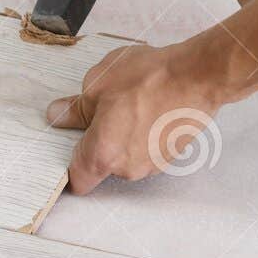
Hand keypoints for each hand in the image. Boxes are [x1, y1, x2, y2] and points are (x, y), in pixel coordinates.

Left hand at [45, 42, 220, 194]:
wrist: (198, 77)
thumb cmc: (149, 78)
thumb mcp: (98, 84)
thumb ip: (75, 108)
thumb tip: (59, 115)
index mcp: (102, 155)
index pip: (78, 181)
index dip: (71, 166)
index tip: (72, 148)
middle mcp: (127, 169)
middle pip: (104, 164)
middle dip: (101, 140)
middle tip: (106, 109)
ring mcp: (152, 165)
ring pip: (128, 156)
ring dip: (126, 137)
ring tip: (135, 104)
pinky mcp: (172, 155)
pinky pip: (149, 150)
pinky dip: (147, 135)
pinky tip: (154, 108)